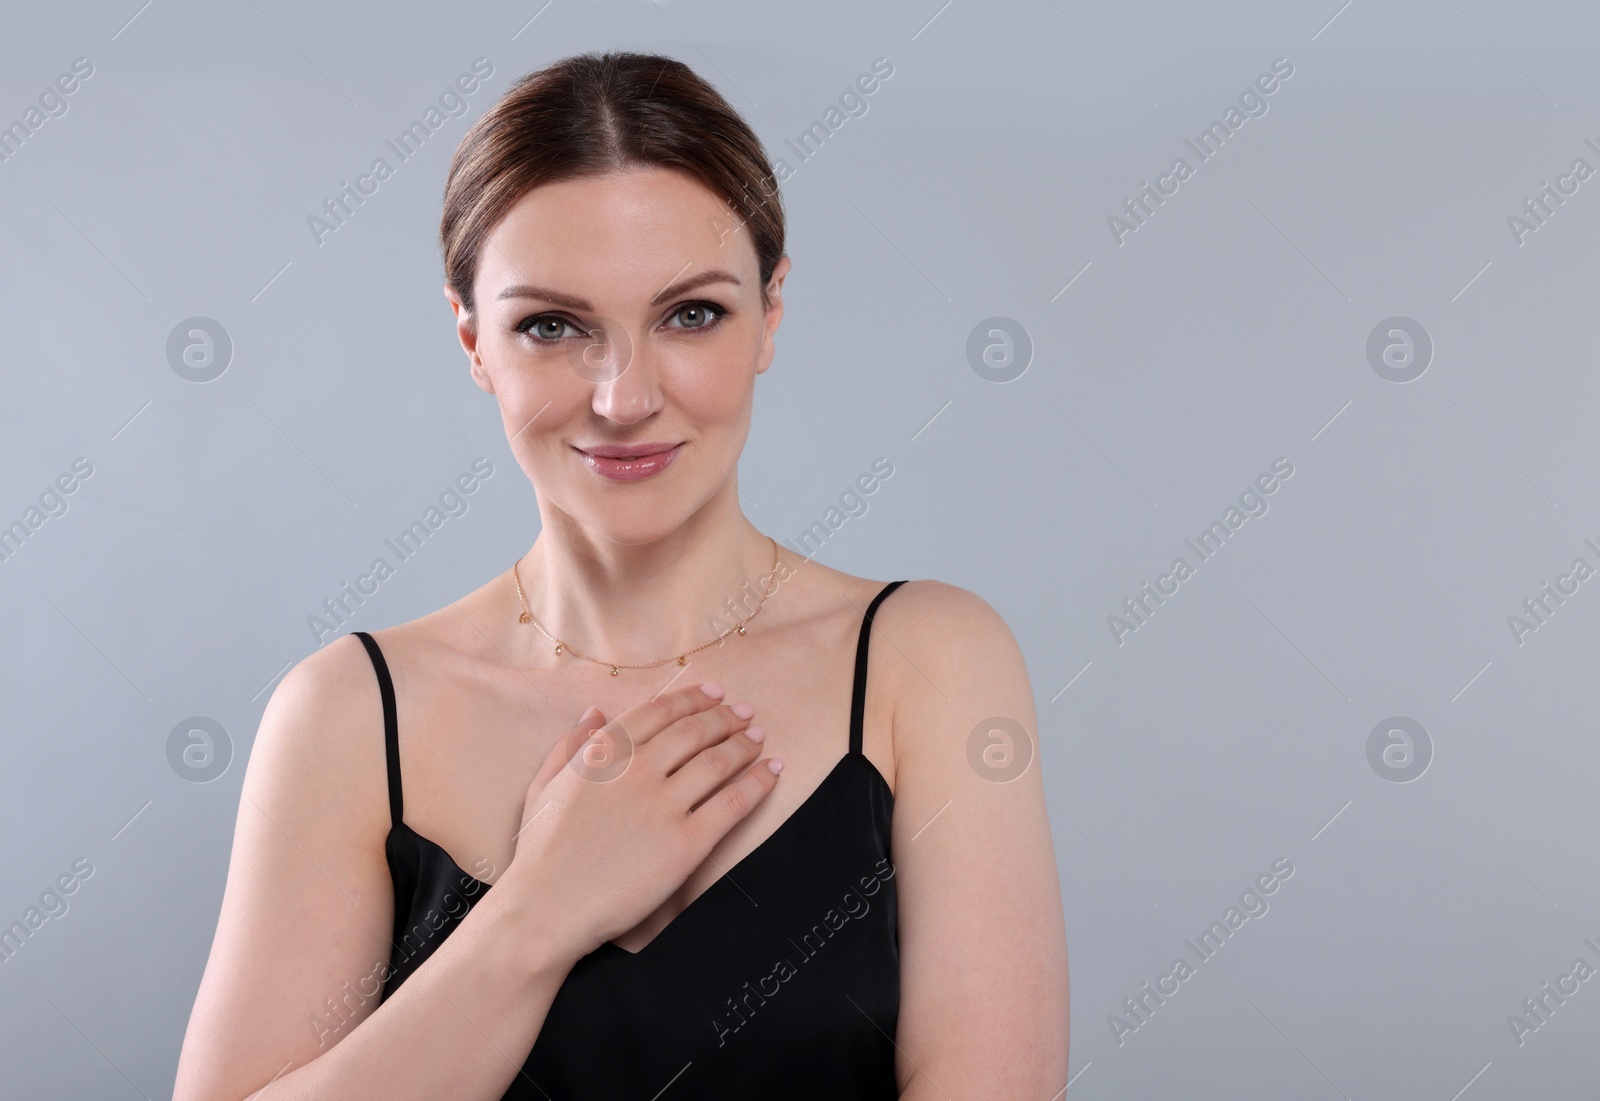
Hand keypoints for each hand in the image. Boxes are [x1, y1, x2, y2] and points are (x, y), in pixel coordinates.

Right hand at [501, 681, 781, 959]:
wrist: (547, 910)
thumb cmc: (540, 854)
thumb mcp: (544, 787)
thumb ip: (571, 745)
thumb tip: (596, 712)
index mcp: (603, 752)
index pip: (659, 711)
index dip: (692, 698)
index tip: (714, 693)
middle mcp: (637, 770)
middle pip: (694, 731)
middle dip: (725, 717)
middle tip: (745, 712)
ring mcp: (663, 805)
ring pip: (718, 761)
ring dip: (745, 743)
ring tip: (759, 737)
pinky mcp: (686, 843)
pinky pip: (733, 802)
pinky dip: (758, 782)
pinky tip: (772, 771)